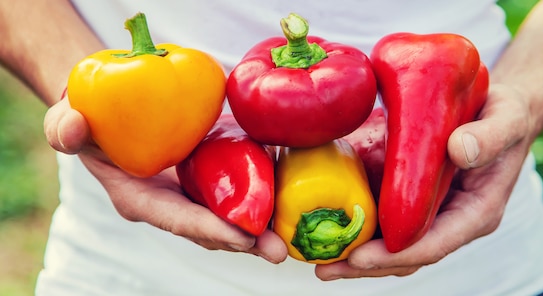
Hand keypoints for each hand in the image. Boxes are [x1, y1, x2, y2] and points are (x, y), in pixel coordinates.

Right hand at [43, 98, 287, 263]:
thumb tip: (72, 129)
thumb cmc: (85, 116)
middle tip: (277, 250)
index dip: (207, 229)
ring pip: (224, 216)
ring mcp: (187, 193)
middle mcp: (166, 203)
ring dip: (256, 228)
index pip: (175, 219)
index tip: (241, 238)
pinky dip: (257, 197)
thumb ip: (63, 127)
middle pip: (207, 228)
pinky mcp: (203, 178)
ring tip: (286, 237)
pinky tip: (285, 196)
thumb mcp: (66, 118)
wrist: (104, 109)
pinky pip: (231, 193)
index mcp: (137, 198)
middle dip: (242, 240)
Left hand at [315, 84, 532, 279]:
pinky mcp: (413, 198)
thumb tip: (460, 150)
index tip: (358, 257)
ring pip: (391, 243)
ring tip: (315, 255)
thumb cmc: (506, 115)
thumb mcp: (507, 120)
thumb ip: (490, 136)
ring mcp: (430, 212)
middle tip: (324, 268)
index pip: (434, 245)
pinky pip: (385, 218)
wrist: (498, 110)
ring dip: (355, 252)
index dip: (395, 256)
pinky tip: (327, 221)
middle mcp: (450, 220)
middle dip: (365, 264)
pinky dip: (358, 224)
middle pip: (405, 255)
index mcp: (475, 212)